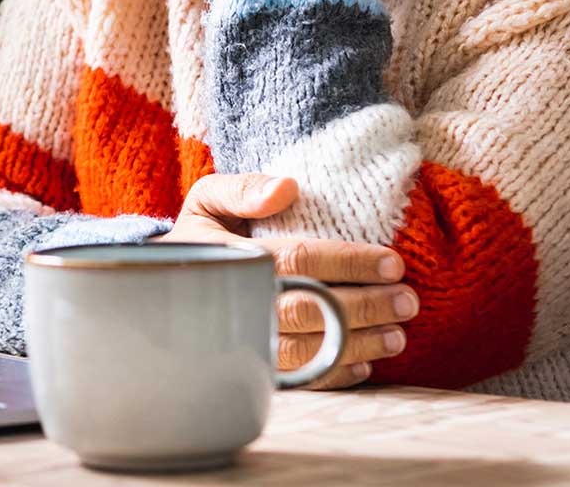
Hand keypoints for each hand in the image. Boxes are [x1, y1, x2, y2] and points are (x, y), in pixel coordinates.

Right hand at [147, 173, 417, 389]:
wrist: (162, 285)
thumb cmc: (198, 237)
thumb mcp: (206, 200)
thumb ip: (242, 188)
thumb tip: (287, 188)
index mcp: (230, 258)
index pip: (299, 260)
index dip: (348, 262)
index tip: (393, 262)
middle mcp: (236, 305)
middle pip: (310, 311)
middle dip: (364, 307)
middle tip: (408, 302)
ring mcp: (242, 342)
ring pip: (309, 352)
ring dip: (358, 345)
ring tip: (398, 336)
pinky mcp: (248, 368)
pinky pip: (297, 381)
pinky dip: (334, 376)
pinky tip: (365, 365)